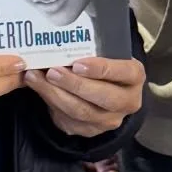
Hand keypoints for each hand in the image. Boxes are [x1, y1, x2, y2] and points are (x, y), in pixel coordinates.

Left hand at [24, 57, 145, 140]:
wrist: (104, 91)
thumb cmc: (103, 67)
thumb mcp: (105, 55)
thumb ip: (90, 50)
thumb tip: (60, 41)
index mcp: (134, 77)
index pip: (124, 72)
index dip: (101, 69)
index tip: (78, 63)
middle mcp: (127, 101)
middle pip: (103, 97)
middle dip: (74, 84)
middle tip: (52, 71)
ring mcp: (109, 120)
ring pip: (82, 111)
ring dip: (56, 94)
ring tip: (37, 78)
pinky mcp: (90, 131)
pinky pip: (68, 120)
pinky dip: (50, 102)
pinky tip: (38, 88)